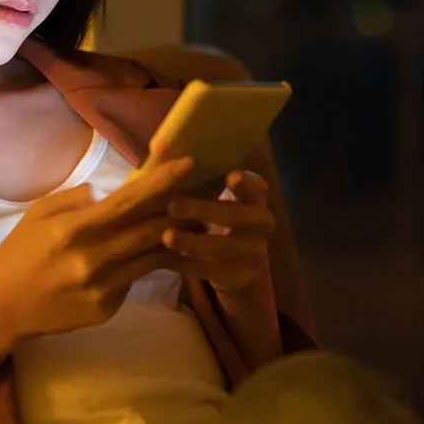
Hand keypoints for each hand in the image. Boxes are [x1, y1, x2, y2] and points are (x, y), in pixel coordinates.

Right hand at [0, 156, 193, 341]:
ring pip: (151, 258)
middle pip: (149, 230)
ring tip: (197, 225)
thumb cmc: (20, 254)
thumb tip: (107, 191)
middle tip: (203, 193)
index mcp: (74, 229)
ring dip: (176, 240)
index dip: (160, 182)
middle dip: (180, 210)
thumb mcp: (38, 215)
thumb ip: (75, 198)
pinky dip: (143, 266)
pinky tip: (153, 257)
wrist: (4, 309)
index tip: (187, 164)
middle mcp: (92, 259)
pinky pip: (133, 281)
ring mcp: (102, 287)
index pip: (127, 202)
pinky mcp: (106, 309)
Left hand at [161, 169, 274, 294]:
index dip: (247, 183)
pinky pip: (213, 271)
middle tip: (173, 205)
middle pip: (238, 216)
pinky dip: (190, 265)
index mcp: (256, 199)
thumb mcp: (215, 196)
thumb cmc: (217, 217)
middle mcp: (261, 224)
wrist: (235, 265)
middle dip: (205, 210)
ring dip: (194, 241)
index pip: (258, 187)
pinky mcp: (240, 276)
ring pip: (225, 247)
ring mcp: (253, 252)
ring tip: (166, 237)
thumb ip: (200, 178)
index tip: (230, 175)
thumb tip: (163, 147)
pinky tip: (167, 259)